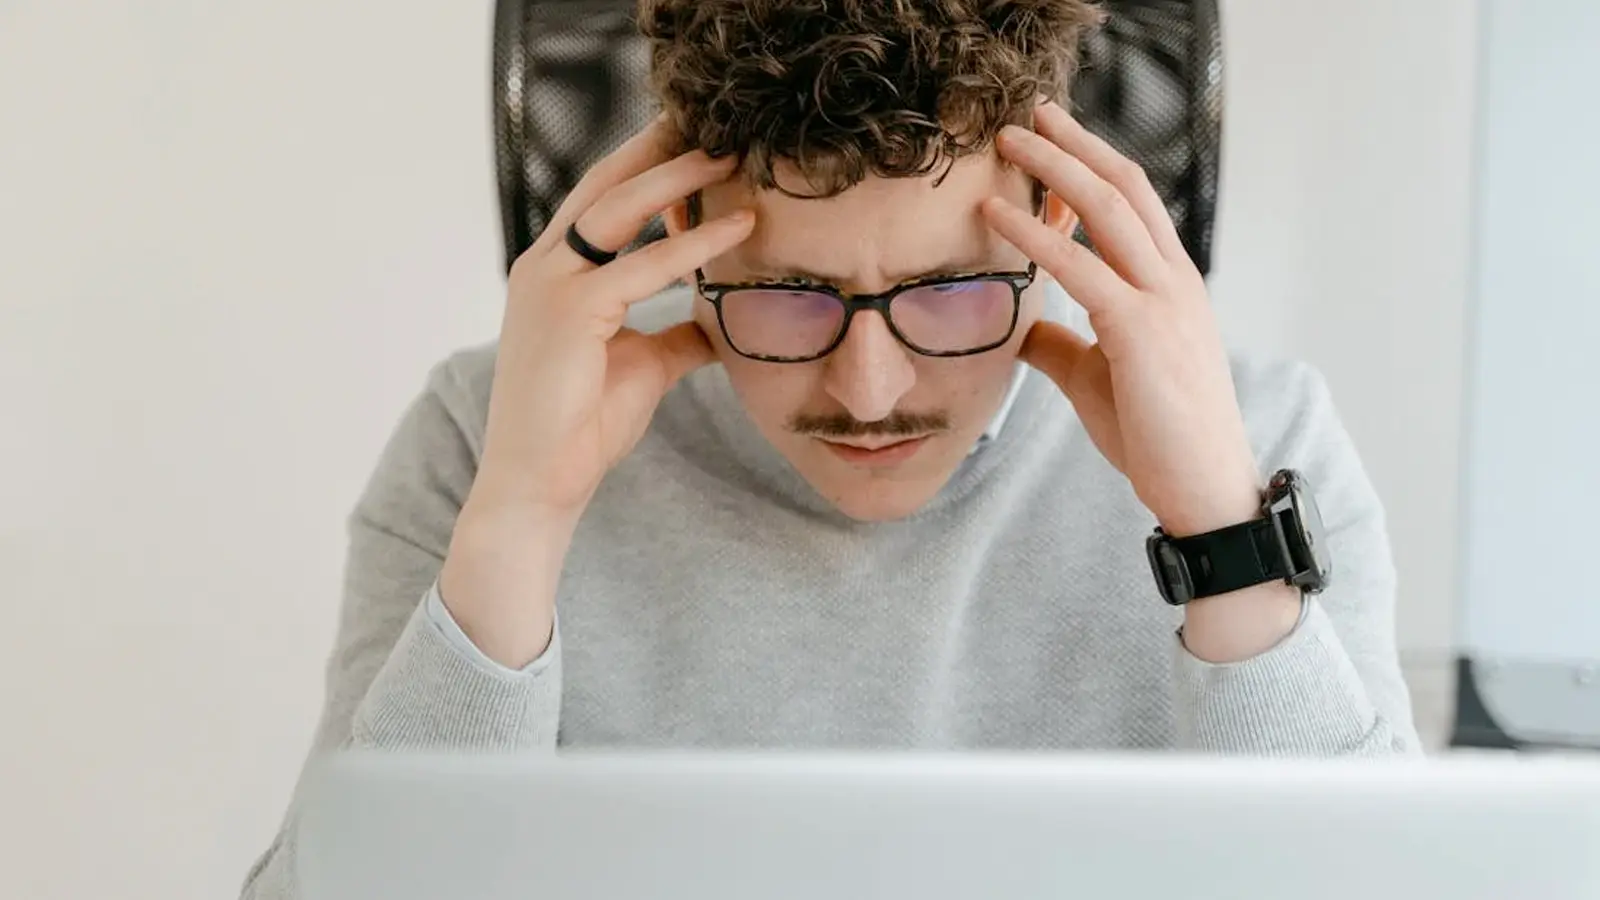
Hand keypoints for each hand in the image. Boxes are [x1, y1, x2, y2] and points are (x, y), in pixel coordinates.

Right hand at [441, 119, 753, 665]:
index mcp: (554, 273)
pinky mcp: (571, 313)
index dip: (648, 163)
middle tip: (713, 118)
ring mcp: (550, 285)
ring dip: (679, 176)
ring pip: (619, 209)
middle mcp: (544, 267)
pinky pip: (642, 266)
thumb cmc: (583, 427)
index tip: (695, 136)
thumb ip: (677, 334)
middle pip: (606, 184)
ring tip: (731, 154)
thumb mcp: (644, 365)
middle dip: (660, 146)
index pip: (602, 198)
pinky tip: (738, 227)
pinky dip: (692, 243)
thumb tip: (722, 321)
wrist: (539, 483)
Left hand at [981, 100, 1261, 537]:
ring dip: (1054, 167)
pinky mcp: (1141, 332)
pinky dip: (1035, 233)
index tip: (1051, 137)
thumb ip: (1063, 344)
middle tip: (1029, 114)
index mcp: (1170, 286)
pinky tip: (997, 213)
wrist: (1203, 489)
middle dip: (1074, 145)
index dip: (1092, 164)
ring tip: (1009, 141)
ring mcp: (1162, 301)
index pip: (1133, 204)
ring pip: (1108, 209)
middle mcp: (1173, 280)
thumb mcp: (1098, 377)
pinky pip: (1082, 267)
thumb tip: (1022, 327)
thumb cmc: (1157, 436)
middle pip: (1123, 187)